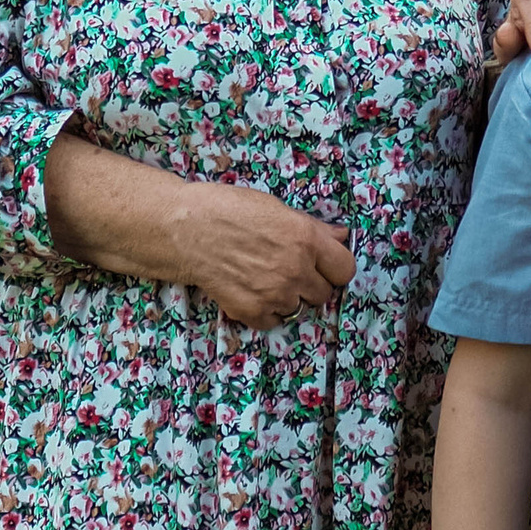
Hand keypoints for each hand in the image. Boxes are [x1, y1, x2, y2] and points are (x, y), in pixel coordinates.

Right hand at [162, 180, 355, 327]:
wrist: (185, 230)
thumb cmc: (228, 209)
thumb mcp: (275, 208)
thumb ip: (312, 227)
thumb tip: (341, 235)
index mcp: (306, 239)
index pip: (345, 269)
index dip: (334, 267)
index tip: (323, 265)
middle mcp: (296, 269)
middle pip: (323, 293)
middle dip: (310, 284)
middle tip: (289, 271)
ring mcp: (274, 294)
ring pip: (298, 308)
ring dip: (287, 297)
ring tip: (264, 279)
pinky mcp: (252, 312)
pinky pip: (274, 321)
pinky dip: (266, 311)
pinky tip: (252, 292)